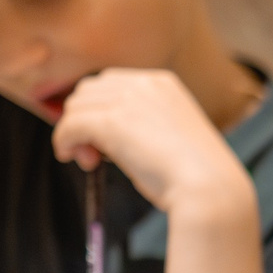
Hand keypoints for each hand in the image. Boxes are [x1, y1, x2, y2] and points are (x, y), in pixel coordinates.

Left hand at [51, 68, 255, 222]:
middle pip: (89, 90)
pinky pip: (69, 126)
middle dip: (84, 119)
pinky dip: (63, 141)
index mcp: (163, 83)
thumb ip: (141, 126)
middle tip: (92, 155)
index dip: (99, 111)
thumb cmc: (196, 175)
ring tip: (88, 161)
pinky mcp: (111, 122)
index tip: (103, 142)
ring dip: (73, 133)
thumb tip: (101, 137)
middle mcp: (144, 83)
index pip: (112, 84)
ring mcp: (127, 100)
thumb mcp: (170, 137)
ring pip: (76, 107)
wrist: (209, 189)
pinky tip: (69, 157)